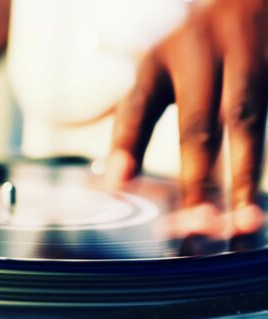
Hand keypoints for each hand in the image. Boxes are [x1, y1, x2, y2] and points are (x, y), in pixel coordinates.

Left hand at [107, 0, 267, 234]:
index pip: (138, 105)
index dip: (127, 145)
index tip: (118, 182)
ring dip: (244, 175)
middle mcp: (200, 53)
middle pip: (197, 123)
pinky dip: (265, 153)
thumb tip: (116, 179)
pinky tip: (259, 194)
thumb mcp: (157, 69)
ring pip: (246, 119)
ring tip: (243, 221)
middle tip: (195, 223)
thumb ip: (138, 118)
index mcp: (159, 59)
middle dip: (197, 178)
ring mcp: (247, 52)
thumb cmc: (193, 44)